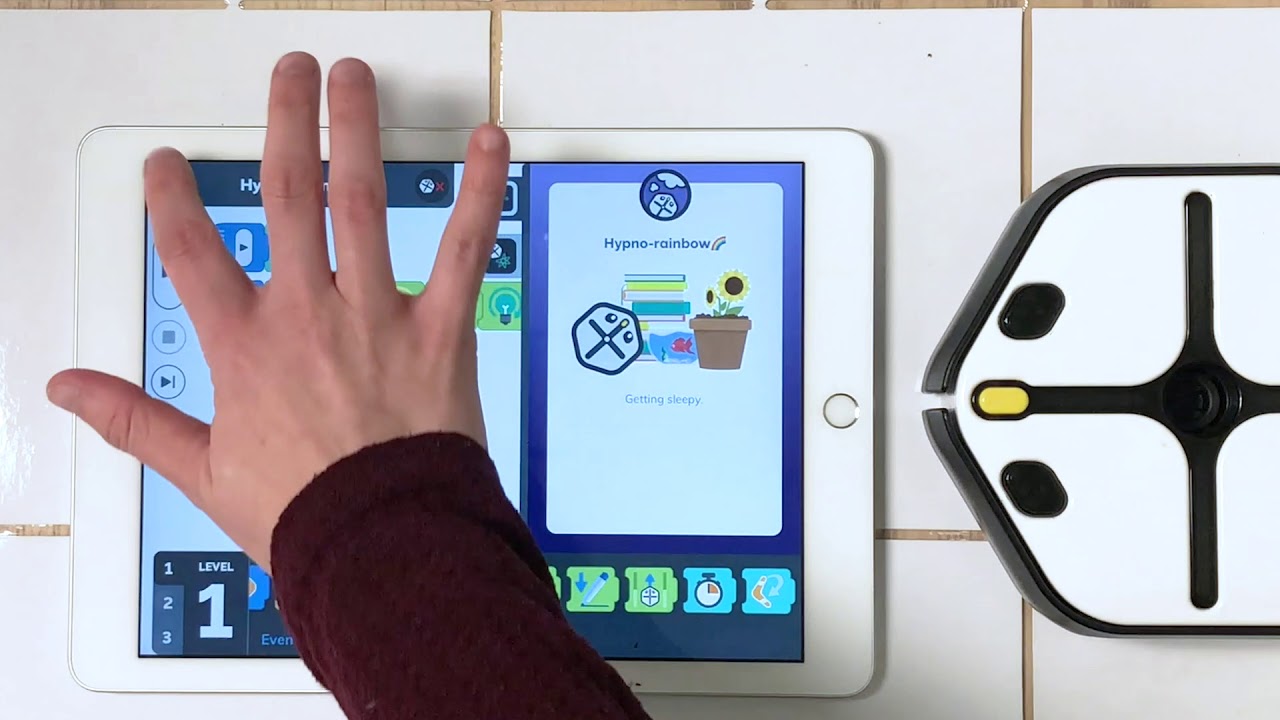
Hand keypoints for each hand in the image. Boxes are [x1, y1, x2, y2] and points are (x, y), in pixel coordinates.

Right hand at [46, 52, 510, 570]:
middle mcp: (308, 315)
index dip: (173, 198)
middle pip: (285, 196)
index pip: (192, 252)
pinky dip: (481, 194)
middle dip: (285, 124)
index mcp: (245, 347)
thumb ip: (134, 419)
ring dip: (357, 131)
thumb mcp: (200, 471)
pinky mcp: (443, 330)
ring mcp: (377, 315)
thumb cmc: (303, 514)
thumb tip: (69, 389)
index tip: (168, 163)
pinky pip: (465, 249)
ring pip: (363, 202)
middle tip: (290, 72)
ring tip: (354, 78)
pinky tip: (490, 145)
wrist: (384, 547)